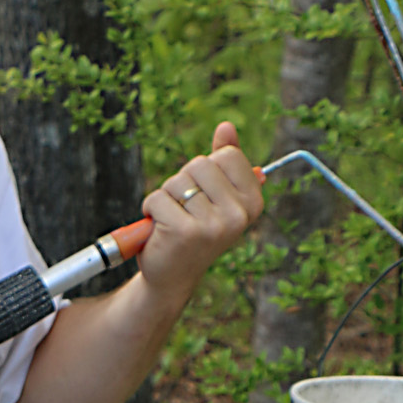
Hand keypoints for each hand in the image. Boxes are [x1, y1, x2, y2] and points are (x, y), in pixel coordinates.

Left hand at [137, 121, 263, 298]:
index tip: (205, 195)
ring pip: (176, 181)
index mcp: (252, 202)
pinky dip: (150, 209)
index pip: (228, 155)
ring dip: (166, 197)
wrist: (172, 276)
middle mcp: (238, 215)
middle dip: (183, 182)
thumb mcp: (213, 195)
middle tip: (185, 210)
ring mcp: (213, 225)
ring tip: (172, 221)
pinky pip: (157, 198)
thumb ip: (222, 162)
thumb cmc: (193, 230)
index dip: (206, 170)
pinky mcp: (184, 232)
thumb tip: (226, 127)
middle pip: (200, 164)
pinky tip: (159, 229)